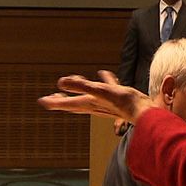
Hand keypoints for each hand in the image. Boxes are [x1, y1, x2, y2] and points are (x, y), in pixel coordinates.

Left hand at [38, 70, 153, 122]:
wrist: (143, 111)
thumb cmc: (122, 102)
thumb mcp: (99, 90)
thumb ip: (80, 86)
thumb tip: (60, 82)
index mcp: (88, 103)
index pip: (66, 103)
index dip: (53, 101)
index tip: (42, 101)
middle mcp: (94, 105)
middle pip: (73, 103)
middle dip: (62, 100)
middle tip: (51, 97)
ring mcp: (105, 103)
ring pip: (87, 96)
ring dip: (79, 91)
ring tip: (74, 81)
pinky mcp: (115, 99)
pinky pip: (104, 88)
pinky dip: (100, 81)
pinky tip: (103, 74)